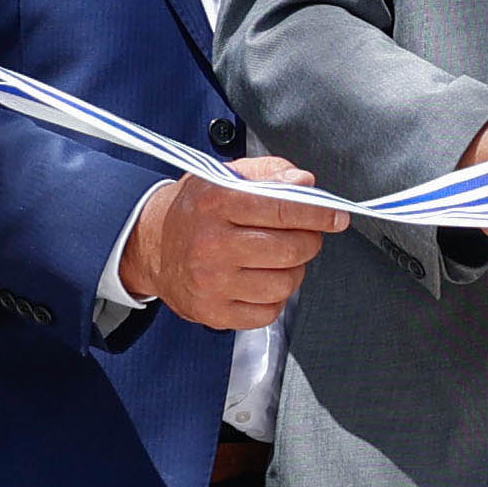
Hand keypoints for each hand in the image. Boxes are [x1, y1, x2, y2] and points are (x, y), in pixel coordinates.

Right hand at [125, 155, 347, 329]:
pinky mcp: (212, 312)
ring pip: (285, 284)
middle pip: (291, 250)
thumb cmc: (196, 210)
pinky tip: (260, 280)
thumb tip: (305, 183)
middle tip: (303, 237)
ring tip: (277, 259)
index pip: (283, 208)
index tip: (337, 217)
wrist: (150, 245)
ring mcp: (211, 282)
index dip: (319, 214)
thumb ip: (270, 173)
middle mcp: (211, 243)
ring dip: (293, 271)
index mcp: (215, 202)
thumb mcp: (225, 176)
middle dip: (309, 242)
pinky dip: (274, 297)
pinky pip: (268, 312)